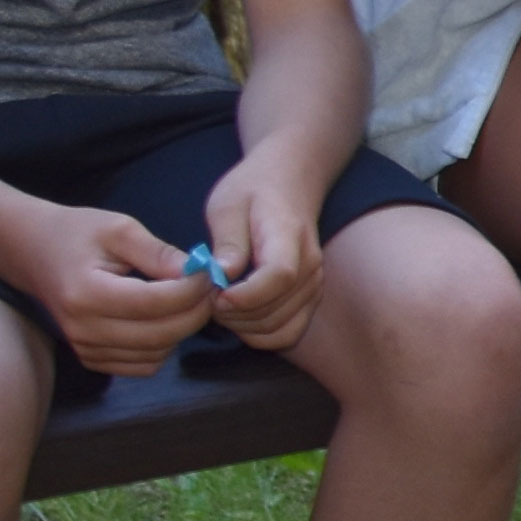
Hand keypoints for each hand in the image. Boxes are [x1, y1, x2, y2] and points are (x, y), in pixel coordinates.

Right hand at [37, 203, 219, 378]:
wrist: (34, 253)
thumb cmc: (78, 234)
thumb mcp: (119, 229)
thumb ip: (160, 253)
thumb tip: (200, 272)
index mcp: (87, 293)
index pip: (156, 303)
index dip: (193, 290)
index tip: (210, 272)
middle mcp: (83, 329)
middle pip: (161, 334)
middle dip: (196, 311)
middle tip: (209, 288)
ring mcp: (85, 348)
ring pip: (157, 354)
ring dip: (182, 330)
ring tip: (187, 299)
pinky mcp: (91, 358)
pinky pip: (143, 365)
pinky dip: (163, 345)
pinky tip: (163, 318)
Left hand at [197, 162, 330, 353]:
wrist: (288, 185)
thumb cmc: (252, 192)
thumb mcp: (227, 205)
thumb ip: (227, 241)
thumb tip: (221, 276)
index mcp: (289, 236)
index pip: (279, 275)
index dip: (246, 295)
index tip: (216, 296)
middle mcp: (310, 266)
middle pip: (277, 310)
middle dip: (234, 315)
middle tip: (206, 298)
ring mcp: (314, 286)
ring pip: (281, 329)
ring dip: (244, 328)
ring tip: (220, 306)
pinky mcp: (309, 300)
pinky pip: (287, 333)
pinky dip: (260, 335)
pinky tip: (239, 316)